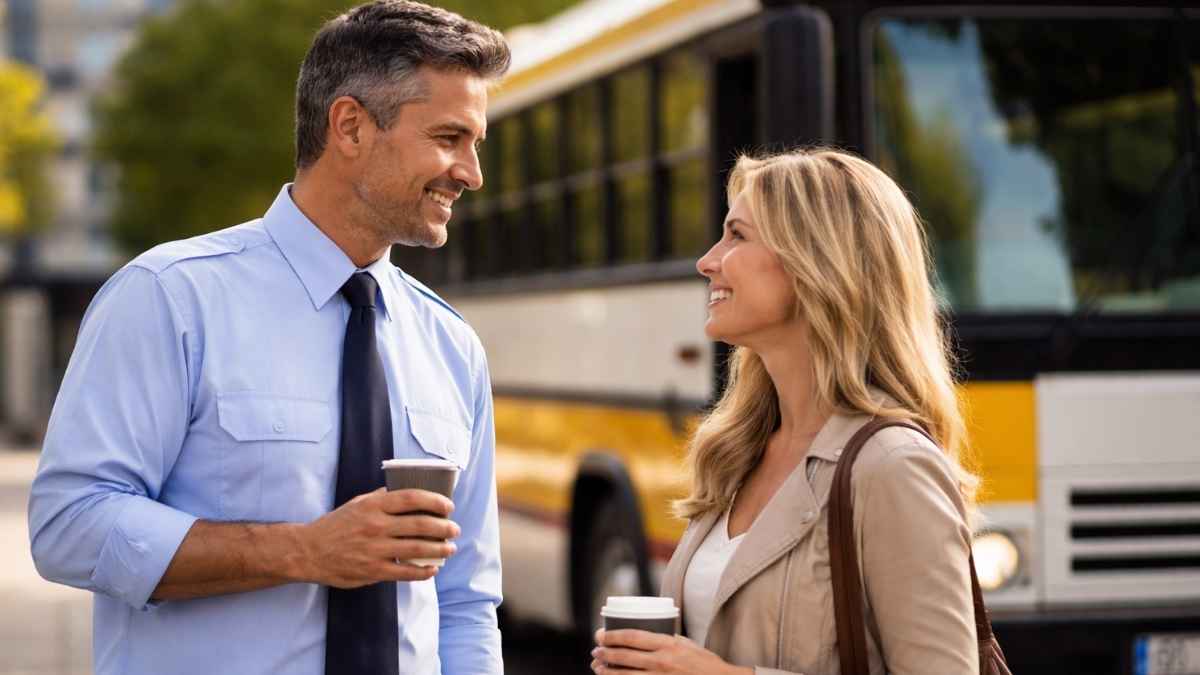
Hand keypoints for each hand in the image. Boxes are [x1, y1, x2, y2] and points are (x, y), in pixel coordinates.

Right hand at [297, 488, 459, 587]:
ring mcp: (375, 549)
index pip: (412, 498)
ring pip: (417, 548)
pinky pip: (405, 572)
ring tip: (450, 548)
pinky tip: (433, 568)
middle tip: (454, 529)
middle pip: (420, 524)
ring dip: (439, 548)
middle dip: (443, 527)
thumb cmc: (336, 525)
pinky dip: (423, 571)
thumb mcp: (357, 503)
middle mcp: (376, 526)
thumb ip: (381, 497)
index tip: (448, 506)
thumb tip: (406, 489)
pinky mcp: (372, 571)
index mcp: (373, 506)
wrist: (308, 551)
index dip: (435, 501)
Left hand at [591, 628, 751, 674]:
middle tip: (596, 650)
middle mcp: (663, 662)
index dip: (612, 635)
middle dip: (606, 652)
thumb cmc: (704, 663)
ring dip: (608, 671)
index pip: (633, 637)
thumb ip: (667, 640)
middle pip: (625, 656)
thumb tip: (645, 633)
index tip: (600, 634)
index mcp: (668, 645)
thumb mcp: (686, 644)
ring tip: (598, 667)